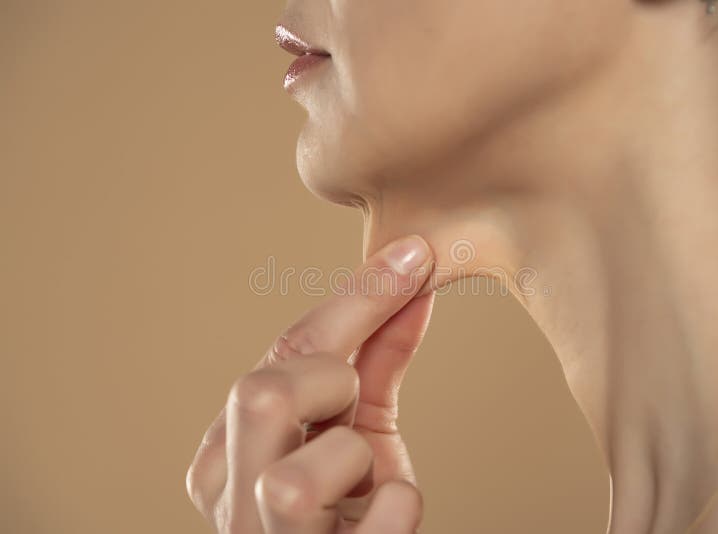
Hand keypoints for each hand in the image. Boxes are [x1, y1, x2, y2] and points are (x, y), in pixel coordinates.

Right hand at [186, 235, 435, 532]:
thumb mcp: (355, 425)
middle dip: (327, 383)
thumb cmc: (348, 507)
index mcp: (224, 453)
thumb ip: (374, 355)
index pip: (282, 354)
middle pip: (257, 397)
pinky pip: (378, 526)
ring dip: (354, 464)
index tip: (413, 258)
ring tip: (364, 477)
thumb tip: (411, 273)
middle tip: (350, 404)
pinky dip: (397, 508)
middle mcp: (228, 502)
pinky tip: (387, 511)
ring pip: (295, 484)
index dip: (355, 302)